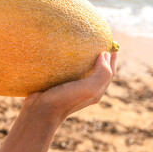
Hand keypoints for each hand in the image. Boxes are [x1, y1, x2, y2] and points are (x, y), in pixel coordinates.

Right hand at [0, 52, 117, 151]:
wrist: (39, 111)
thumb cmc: (64, 100)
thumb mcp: (89, 88)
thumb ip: (102, 74)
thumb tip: (105, 54)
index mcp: (96, 90)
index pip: (110, 71)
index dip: (113, 57)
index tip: (111, 42)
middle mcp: (85, 88)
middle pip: (97, 70)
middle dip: (100, 56)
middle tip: (96, 40)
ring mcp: (71, 86)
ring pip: (81, 69)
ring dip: (83, 57)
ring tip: (80, 43)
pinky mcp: (58, 82)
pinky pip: (66, 69)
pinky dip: (68, 60)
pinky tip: (61, 52)